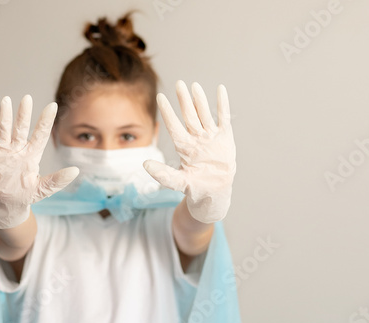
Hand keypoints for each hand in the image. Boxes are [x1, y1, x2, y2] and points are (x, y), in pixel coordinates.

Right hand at [0, 95, 78, 228]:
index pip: (41, 134)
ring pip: (4, 130)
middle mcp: (18, 149)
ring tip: (6, 100)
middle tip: (27, 98)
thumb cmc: (26, 195)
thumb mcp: (44, 189)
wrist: (6, 203)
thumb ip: (58, 180)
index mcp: (32, 154)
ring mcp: (3, 151)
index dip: (46, 121)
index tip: (52, 105)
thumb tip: (76, 171)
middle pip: (22, 128)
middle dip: (24, 113)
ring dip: (5, 116)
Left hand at [143, 81, 235, 222]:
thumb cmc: (195, 188)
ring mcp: (210, 136)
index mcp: (184, 147)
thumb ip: (163, 174)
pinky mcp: (224, 137)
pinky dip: (222, 104)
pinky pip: (224, 117)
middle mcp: (196, 138)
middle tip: (179, 83)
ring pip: (204, 114)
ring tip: (194, 85)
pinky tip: (220, 89)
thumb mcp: (178, 182)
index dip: (168, 112)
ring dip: (200, 100)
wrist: (215, 191)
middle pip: (189, 115)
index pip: (174, 126)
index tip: (160, 97)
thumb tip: (144, 165)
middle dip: (183, 100)